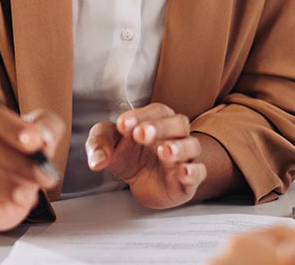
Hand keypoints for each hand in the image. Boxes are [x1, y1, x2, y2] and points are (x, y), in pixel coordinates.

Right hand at [0, 96, 64, 231]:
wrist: (15, 189)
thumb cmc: (20, 153)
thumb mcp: (41, 134)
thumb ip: (46, 128)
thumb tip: (43, 137)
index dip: (7, 125)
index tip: (35, 141)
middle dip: (12, 159)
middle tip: (41, 173)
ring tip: (25, 194)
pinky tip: (0, 209)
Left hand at [86, 103, 206, 208]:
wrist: (142, 183)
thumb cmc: (129, 156)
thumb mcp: (108, 146)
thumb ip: (99, 146)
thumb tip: (95, 161)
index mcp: (156, 121)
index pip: (155, 111)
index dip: (140, 115)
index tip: (123, 125)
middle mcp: (174, 135)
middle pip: (178, 123)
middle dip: (160, 127)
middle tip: (141, 133)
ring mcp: (184, 157)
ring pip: (192, 146)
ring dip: (179, 147)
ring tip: (163, 151)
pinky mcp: (188, 180)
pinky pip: (199, 172)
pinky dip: (193, 171)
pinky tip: (182, 171)